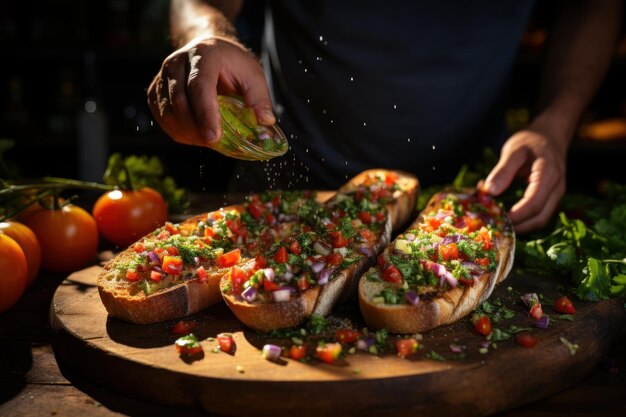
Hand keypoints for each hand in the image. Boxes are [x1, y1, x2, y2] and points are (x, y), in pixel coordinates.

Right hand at [147, 37, 274, 146]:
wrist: (208, 49)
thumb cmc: (232, 64)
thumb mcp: (253, 75)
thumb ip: (260, 98)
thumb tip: (265, 122)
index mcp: (203, 55)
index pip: (199, 86)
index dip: (205, 114)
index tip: (214, 138)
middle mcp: (177, 63)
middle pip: (180, 101)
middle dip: (196, 129)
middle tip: (215, 143)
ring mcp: (162, 76)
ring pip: (167, 112)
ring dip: (187, 132)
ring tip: (207, 140)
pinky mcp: (155, 89)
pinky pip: (161, 116)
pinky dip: (177, 131)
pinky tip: (194, 135)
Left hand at [482, 128, 567, 233]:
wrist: (550, 135)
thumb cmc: (530, 140)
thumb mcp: (513, 150)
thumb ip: (502, 170)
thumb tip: (489, 191)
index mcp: (548, 174)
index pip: (534, 203)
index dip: (516, 215)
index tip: (497, 220)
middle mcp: (556, 188)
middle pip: (540, 217)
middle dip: (518, 226)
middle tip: (495, 228)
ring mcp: (556, 194)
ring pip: (542, 220)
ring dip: (522, 226)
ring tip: (500, 226)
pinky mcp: (551, 198)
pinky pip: (540, 215)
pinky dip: (525, 220)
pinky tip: (507, 218)